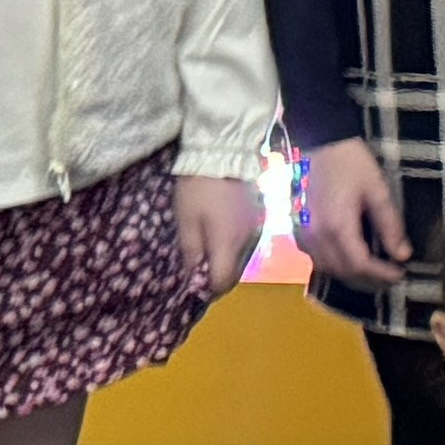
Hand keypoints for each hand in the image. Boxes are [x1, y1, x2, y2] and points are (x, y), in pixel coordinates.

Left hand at [177, 174, 263, 306]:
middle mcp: (248, 242)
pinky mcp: (258, 220)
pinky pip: (246, 246)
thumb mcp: (186, 221)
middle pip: (235, 275)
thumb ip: (191, 252)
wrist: (224, 155)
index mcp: (228, 244)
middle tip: (196, 274)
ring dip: (225, 266)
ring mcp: (256, 230)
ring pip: (242, 261)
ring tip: (206, 258)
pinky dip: (233, 252)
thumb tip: (193, 277)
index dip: (206, 290)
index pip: (222, 282)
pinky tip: (220, 242)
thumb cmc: (198, 190)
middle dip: (216, 279)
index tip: (191, 286)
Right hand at [300, 137, 413, 289]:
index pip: (360, 265)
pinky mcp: (298, 230)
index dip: (381, 275)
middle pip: (342, 272)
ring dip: (351, 275)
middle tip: (391, 277)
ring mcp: (303, 234)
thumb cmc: (353, 164)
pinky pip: (315, 258)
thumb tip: (403, 255)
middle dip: (369, 280)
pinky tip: (351, 260)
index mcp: (337, 227)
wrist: (322, 145)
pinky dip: (335, 265)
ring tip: (375, 272)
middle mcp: (316, 236)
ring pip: (327, 269)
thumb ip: (390, 225)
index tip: (401, 274)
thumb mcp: (378, 191)